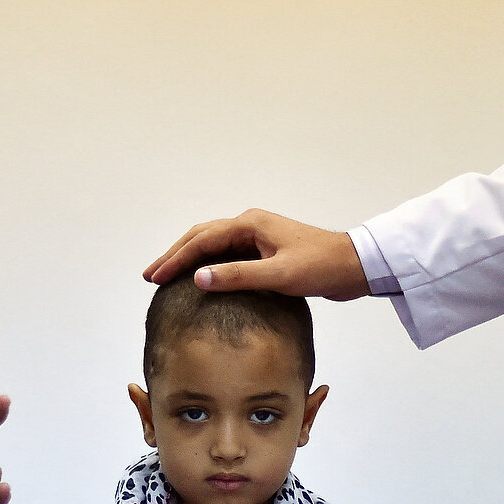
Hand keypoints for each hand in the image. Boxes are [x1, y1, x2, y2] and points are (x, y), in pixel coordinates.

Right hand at [143, 209, 370, 300]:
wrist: (353, 266)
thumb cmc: (320, 267)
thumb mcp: (277, 275)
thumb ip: (237, 276)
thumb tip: (198, 277)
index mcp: (250, 224)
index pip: (201, 241)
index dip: (175, 260)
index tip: (154, 278)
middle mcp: (250, 225)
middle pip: (202, 237)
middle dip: (174, 256)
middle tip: (151, 276)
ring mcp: (258, 237)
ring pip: (214, 245)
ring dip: (190, 260)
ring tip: (168, 276)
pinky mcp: (266, 251)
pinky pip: (228, 255)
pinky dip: (209, 265)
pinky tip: (202, 279)